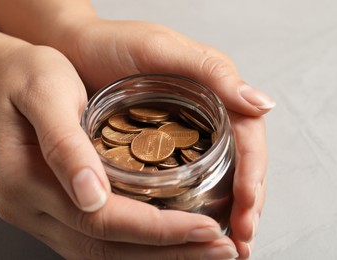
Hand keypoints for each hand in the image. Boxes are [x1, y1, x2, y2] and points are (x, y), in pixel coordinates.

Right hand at [0, 44, 237, 258]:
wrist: (6, 79)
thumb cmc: (28, 76)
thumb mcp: (45, 93)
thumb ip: (64, 144)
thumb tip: (92, 197)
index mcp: (25, 181)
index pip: (102, 220)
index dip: (157, 229)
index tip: (205, 227)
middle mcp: (30, 210)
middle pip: (106, 248)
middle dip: (169, 252)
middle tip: (221, 250)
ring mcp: (41, 217)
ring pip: (104, 255)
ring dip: (159, 256)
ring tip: (206, 251)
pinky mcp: (54, 213)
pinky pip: (99, 243)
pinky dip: (139, 246)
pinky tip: (172, 241)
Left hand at [53, 19, 273, 258]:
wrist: (72, 50)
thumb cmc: (114, 43)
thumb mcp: (162, 49)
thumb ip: (211, 72)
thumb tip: (263, 104)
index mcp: (214, 92)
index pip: (248, 138)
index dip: (252, 173)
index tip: (247, 207)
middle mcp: (203, 116)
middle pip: (239, 164)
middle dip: (245, 203)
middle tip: (241, 240)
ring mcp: (181, 134)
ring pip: (216, 176)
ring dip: (224, 210)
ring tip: (225, 242)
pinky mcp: (157, 148)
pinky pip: (183, 178)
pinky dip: (192, 203)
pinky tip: (191, 226)